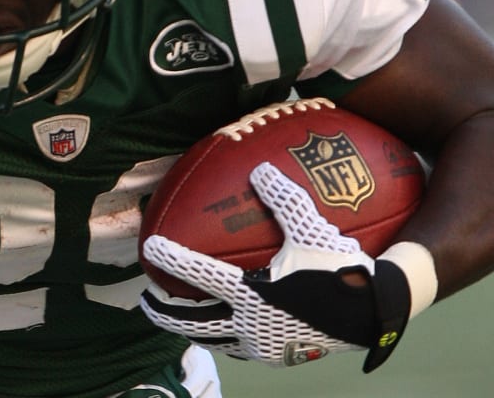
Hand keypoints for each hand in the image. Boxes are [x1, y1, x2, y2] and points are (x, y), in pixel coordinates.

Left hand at [140, 162, 412, 371]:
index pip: (200, 274)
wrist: (377, 317)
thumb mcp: (314, 230)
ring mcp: (262, 345)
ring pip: (214, 340)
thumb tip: (260, 168)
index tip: (151, 248)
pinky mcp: (278, 356)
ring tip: (177, 318)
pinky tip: (225, 327)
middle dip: (165, 311)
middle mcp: (251, 323)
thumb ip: (285, 199)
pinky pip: (241, 348)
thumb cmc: (344, 270)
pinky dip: (224, 337)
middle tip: (148, 298)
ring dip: (190, 329)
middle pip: (194, 322)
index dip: (172, 260)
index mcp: (252, 293)